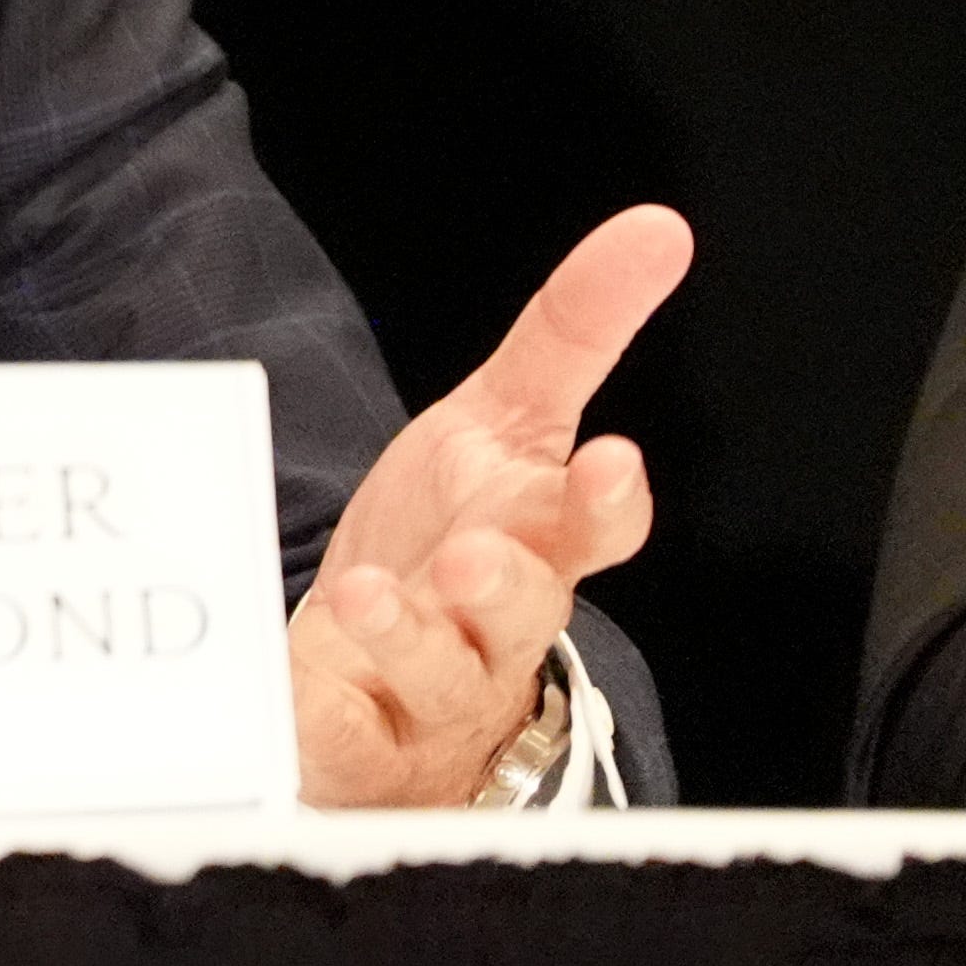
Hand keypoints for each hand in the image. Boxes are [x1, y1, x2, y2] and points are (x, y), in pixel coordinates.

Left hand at [290, 203, 687, 805]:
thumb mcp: (505, 422)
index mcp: (537, 538)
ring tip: (366, 598)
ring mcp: (431, 687)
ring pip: (439, 672)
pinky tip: (308, 694)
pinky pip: (348, 737)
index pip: (595, 524)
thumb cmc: (454, 540)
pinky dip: (328, 717)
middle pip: (521, 606)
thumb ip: (573, 331)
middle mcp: (496, 621)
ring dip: (405, 637)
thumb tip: (657, 229)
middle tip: (471, 557)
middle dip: (502, 581)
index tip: (612, 462)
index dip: (607, 500)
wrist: (392, 679)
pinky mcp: (359, 737)